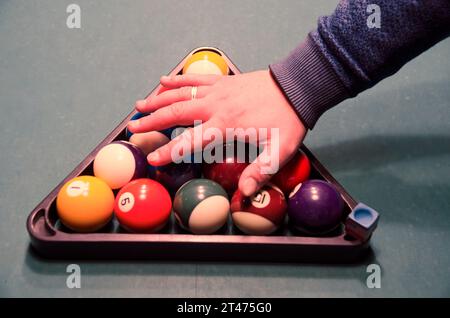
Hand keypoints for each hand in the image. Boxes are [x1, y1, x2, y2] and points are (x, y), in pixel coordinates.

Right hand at [127, 70, 306, 195]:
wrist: (297, 86)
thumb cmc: (287, 119)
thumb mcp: (278, 151)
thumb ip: (259, 172)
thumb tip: (244, 195)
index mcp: (226, 126)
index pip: (190, 141)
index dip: (169, 152)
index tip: (152, 159)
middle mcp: (215, 106)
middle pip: (175, 113)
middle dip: (152, 121)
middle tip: (132, 127)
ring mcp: (217, 91)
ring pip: (179, 94)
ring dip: (157, 99)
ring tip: (138, 105)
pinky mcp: (222, 80)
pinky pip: (194, 79)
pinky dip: (177, 79)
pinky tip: (163, 80)